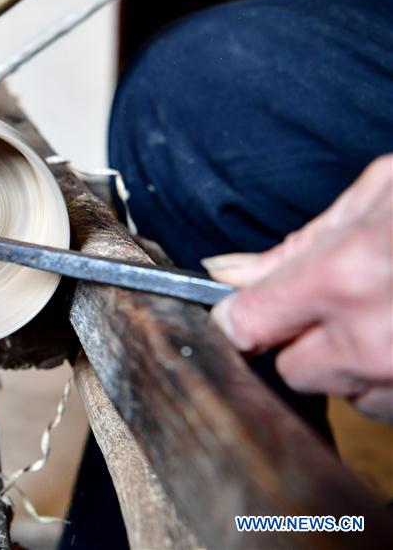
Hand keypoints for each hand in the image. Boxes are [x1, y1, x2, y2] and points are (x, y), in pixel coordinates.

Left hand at [202, 155, 392, 421]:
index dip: (241, 315)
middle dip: (302, 338)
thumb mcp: (377, 194)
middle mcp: (375, 341)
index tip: (247, 308)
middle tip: (341, 299)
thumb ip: (293, 246)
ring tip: (391, 310)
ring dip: (351, 360)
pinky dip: (389, 378)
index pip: (246, 326)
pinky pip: (388, 406)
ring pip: (343, 391)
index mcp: (347, 278)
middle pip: (291, 367)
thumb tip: (225, 273)